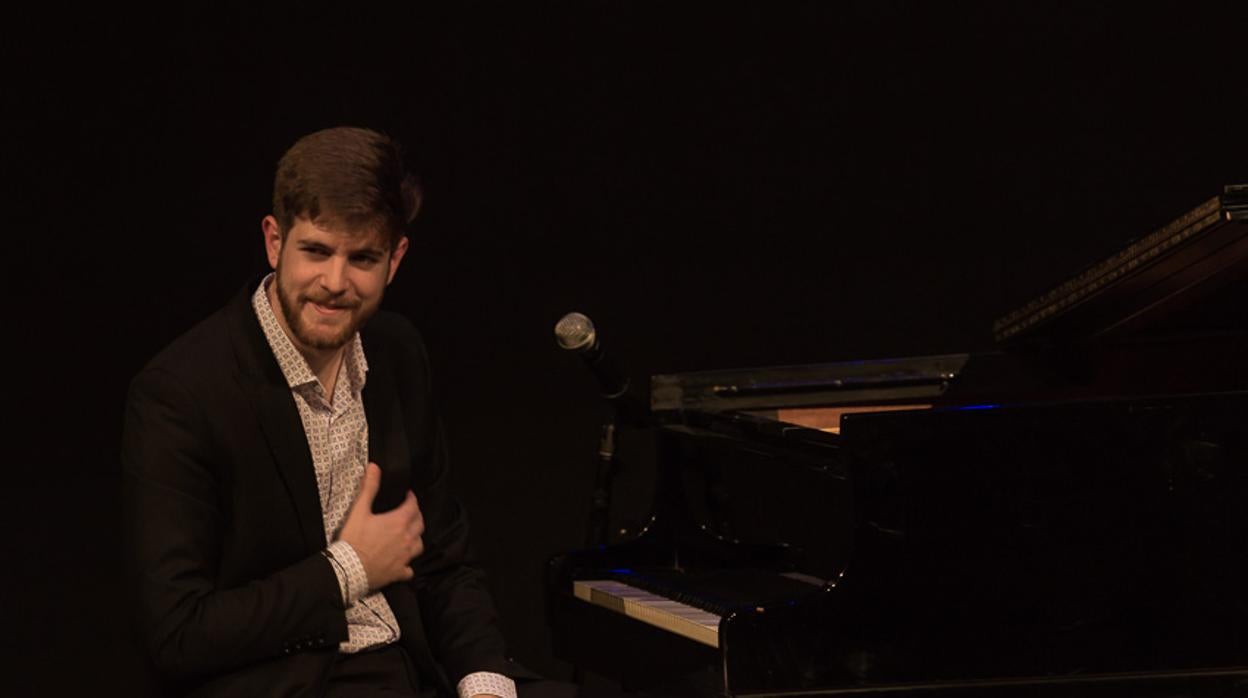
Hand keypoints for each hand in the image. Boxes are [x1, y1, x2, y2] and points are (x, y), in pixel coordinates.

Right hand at [337, 462, 424, 589]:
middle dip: (416, 516)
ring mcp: (404, 557)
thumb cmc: (353, 540)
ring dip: (416, 538)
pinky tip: (403, 563)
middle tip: (410, 512)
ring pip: (419, 545)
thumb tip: (374, 467)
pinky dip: (408, 565)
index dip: (411, 498)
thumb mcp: (359, 511)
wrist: (348, 569)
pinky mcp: (399, 572)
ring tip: (409, 535)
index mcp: (398, 522)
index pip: (413, 506)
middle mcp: (406, 538)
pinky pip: (410, 569)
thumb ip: (369, 488)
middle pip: (420, 524)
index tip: (408, 495)